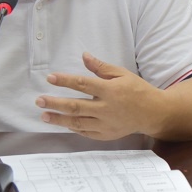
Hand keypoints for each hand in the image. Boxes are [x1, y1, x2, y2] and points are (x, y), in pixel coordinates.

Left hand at [35, 52, 163, 139]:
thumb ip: (101, 67)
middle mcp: (106, 108)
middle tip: (39, 101)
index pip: (82, 84)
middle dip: (55, 103)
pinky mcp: (106, 135)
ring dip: (59, 119)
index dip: (65, 81)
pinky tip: (62, 123)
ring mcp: (105, 124)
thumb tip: (84, 56)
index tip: (50, 78)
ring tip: (44, 115)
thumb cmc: (136, 90)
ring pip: (78, 122)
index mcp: (110, 90)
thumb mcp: (121, 74)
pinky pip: (86, 132)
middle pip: (75, 106)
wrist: (152, 113)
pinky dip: (73, 127)